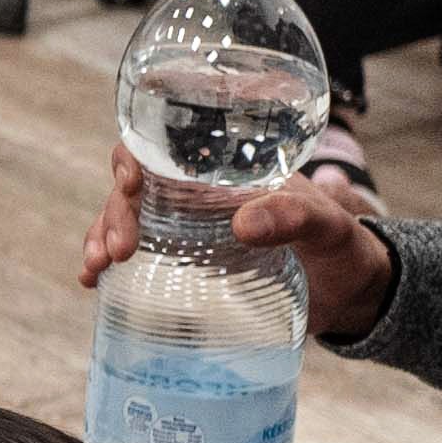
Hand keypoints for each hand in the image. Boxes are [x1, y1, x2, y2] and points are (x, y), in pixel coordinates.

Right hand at [78, 145, 391, 345]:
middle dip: (113, 213)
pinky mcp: (183, 268)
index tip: (130, 183)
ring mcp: (185, 232)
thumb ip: (294, 216)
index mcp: (224, 173)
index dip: (132, 157)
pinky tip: (91, 282)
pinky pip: (133, 260)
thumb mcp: (327, 226)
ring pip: (124, 221)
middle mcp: (196, 197)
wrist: (350, 294)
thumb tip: (242, 224)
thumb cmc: (342, 247)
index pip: (163, 148)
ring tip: (95, 268)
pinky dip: (104, 266)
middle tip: (119, 250)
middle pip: (132, 187)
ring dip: (100, 238)